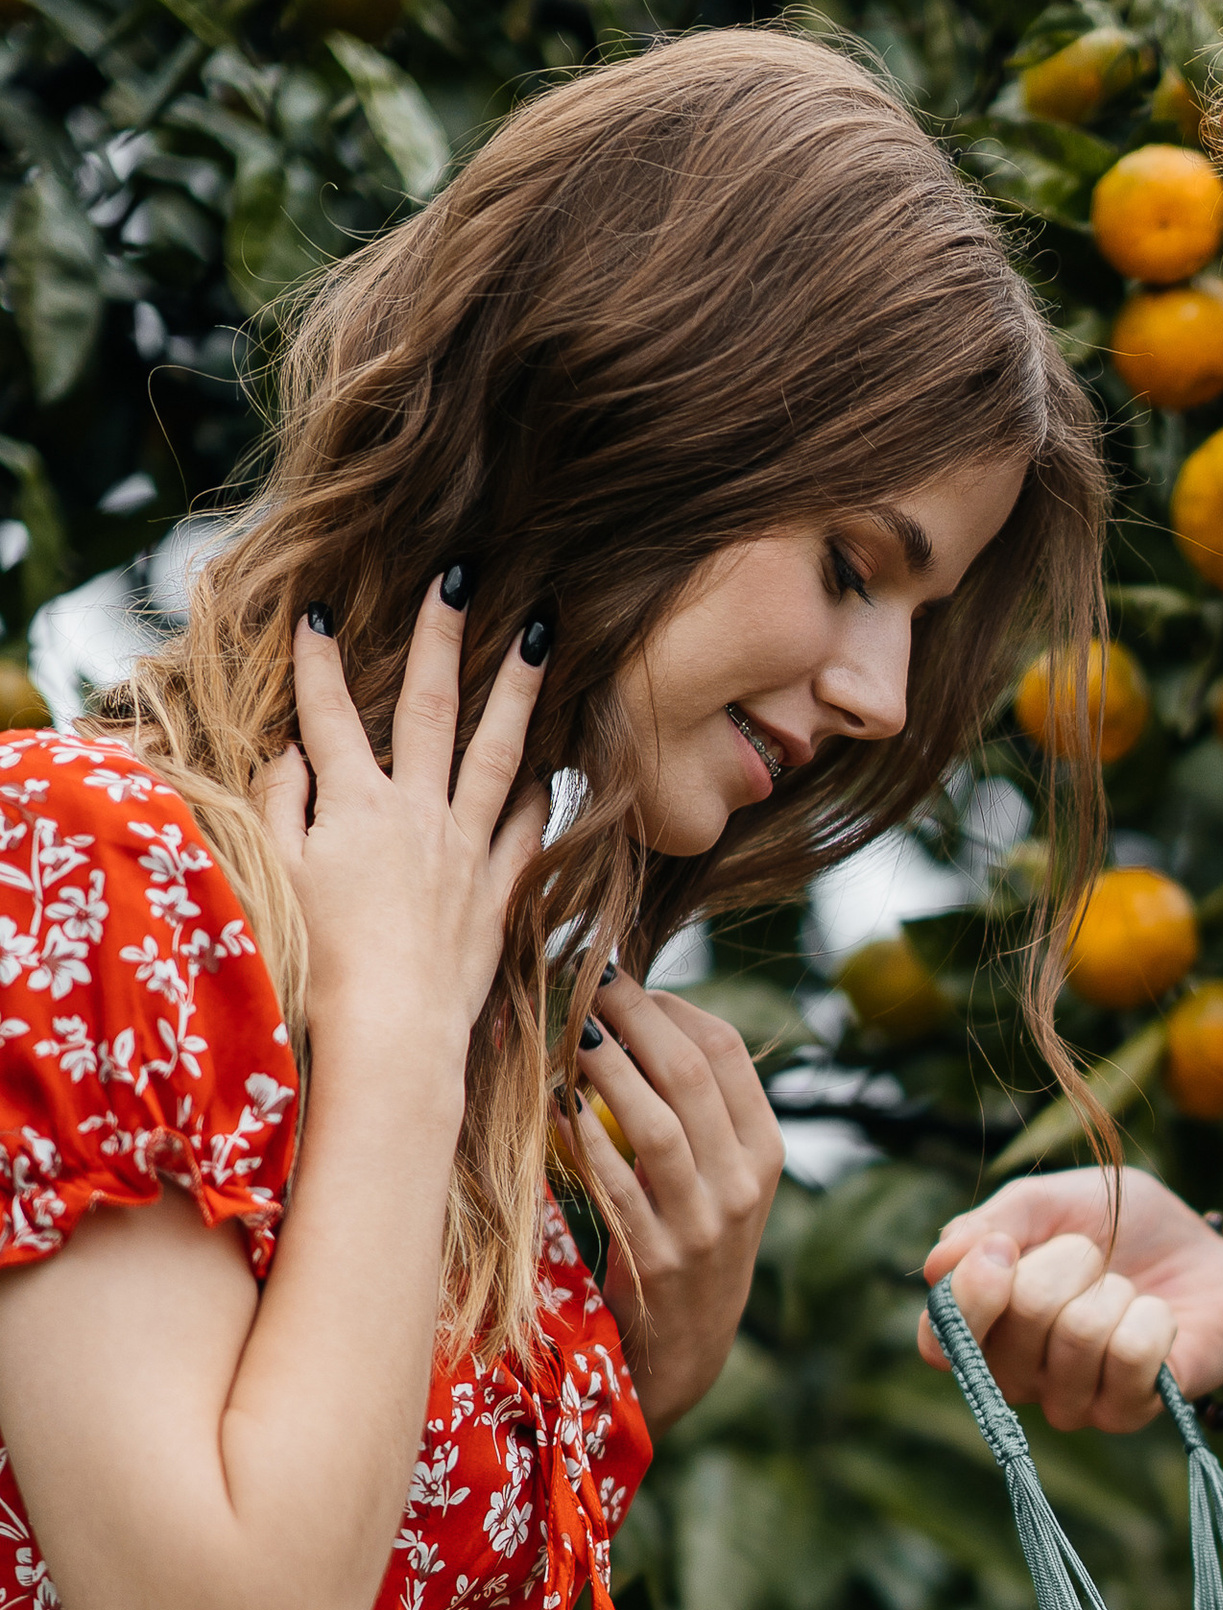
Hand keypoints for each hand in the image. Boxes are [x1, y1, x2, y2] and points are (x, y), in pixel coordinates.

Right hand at [265, 580, 548, 1086]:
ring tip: (541, 636)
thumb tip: (289, 751)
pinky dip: (541, 792)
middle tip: (461, 576)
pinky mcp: (499, 891)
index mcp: (356, 806)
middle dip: (441, 635)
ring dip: (518, 688)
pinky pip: (529, 828)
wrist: (393, 1033)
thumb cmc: (323, 963)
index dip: (318, 662)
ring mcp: (467, 849)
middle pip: (431, 706)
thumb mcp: (281, 878)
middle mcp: (419, 813)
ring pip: (499, 750)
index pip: (329, 715)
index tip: (315, 610)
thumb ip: (281, 806)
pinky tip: (554, 764)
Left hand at [569, 977, 787, 1429]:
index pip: (727, 1052)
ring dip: (605, 1067)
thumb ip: (697, 1113)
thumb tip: (631, 1020)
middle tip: (586, 983)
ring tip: (567, 1032)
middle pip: (690, 1073)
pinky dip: (581, 1138)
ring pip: (657, 1123)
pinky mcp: (657, 1259)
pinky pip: (615, 1184)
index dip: (672, 1006)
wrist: (686, 1351)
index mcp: (765, 1153)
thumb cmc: (689, 1244)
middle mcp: (743, 1185)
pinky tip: (552, 1105)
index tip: (626, 985)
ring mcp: (703, 1224)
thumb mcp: (720, 1181)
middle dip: (633, 1016)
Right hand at [919, 1167, 1222, 1430]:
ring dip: (1114, 1290)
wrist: (1211, 1254)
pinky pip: (1129, 1357)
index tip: (1004, 1247)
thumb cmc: (1126, 1229)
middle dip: (1067, 1265)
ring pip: (1077, 1337)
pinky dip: (1153, 1317)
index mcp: (987, 1326)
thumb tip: (937, 1263)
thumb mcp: (1056, 1202)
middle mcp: (1017, 1375)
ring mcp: (1070, 1402)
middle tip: (1094, 1257)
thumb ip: (997, 1223)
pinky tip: (1159, 1318)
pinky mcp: (1125, 1413)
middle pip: (1016, 1325)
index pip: (940, 1341)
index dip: (970, 1295)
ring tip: (1128, 1289)